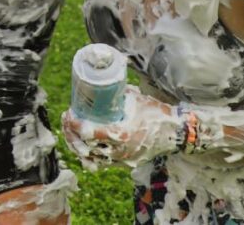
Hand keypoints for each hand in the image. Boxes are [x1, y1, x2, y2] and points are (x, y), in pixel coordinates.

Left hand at [62, 86, 182, 168]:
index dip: (75, 125)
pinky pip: (102, 163)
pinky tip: (81, 146)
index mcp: (122, 135)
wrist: (176, 133)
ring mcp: (122, 160)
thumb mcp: (137, 100)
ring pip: (92, 158)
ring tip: (70, 131)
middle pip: (86, 148)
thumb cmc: (157, 114)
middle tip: (67, 120)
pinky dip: (90, 156)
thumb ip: (118, 93)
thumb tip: (100, 81)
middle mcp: (120, 151)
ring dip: (78, 146)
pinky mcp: (125, 163)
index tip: (69, 114)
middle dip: (71, 134)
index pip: (90, 133)